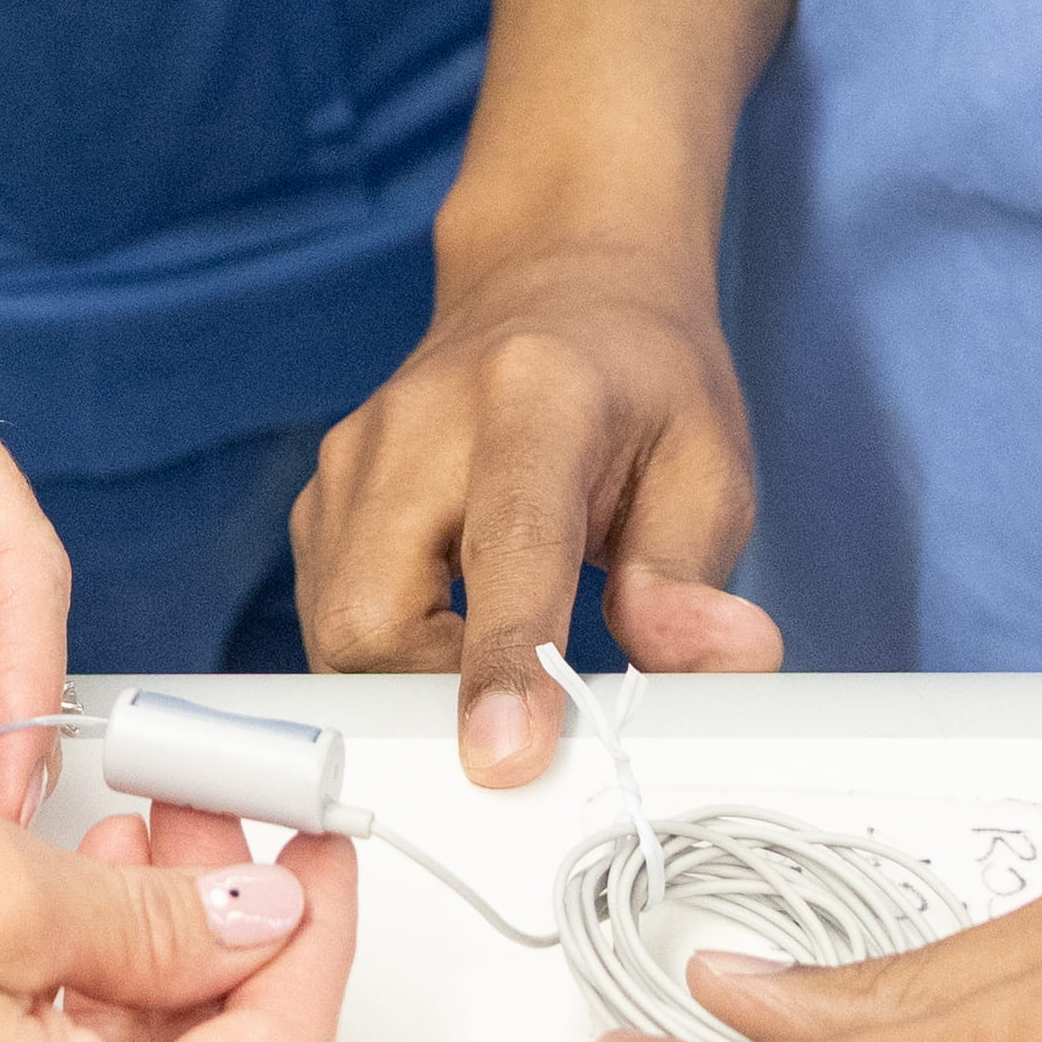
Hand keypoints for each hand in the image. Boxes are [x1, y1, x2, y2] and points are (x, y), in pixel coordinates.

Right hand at [293, 224, 786, 779]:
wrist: (555, 282)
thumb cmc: (641, 383)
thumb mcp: (707, 463)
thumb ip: (695, 573)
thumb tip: (718, 664)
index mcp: (535, 395)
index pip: (508, 544)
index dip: (505, 661)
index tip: (506, 759)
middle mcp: (420, 419)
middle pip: (373, 608)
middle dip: (432, 702)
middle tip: (523, 730)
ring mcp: (354, 454)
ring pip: (334, 626)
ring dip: (408, 689)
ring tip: (499, 684)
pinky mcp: (323, 495)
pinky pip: (326, 616)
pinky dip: (383, 661)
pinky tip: (453, 647)